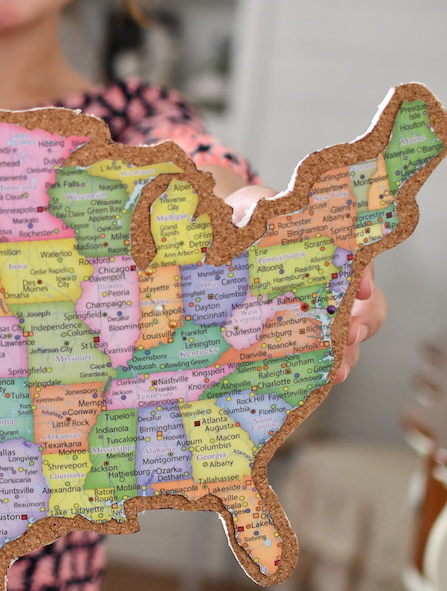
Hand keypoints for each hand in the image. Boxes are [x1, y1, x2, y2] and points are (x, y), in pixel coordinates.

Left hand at [223, 184, 386, 383]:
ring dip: (347, 357)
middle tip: (352, 336)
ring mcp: (312, 314)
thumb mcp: (253, 207)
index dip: (366, 277)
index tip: (362, 291)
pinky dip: (317, 371)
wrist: (223, 237)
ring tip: (337, 373)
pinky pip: (313, 357)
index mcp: (327, 255)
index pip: (359, 266)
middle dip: (365, 325)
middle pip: (366, 310)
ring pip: (345, 340)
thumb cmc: (245, 219)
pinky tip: (309, 383)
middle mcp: (329, 288)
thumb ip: (255, 209)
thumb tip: (247, 217)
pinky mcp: (289, 334)